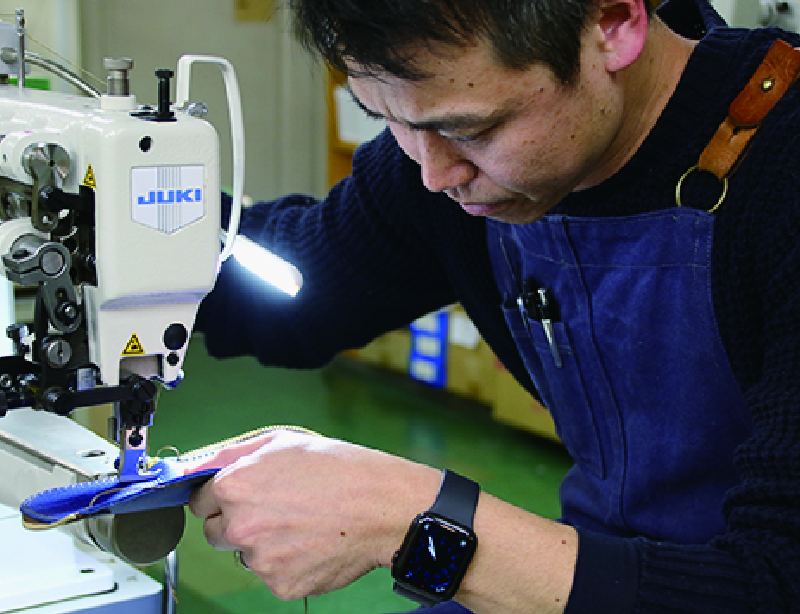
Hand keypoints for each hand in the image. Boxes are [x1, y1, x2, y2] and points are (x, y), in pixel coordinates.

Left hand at [188, 429, 440, 599]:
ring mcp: (261, 561)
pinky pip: (273, 574)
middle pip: (215, 532)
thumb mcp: (284, 442)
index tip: (241, 494)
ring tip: (303, 522)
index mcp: (235, 488)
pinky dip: (288, 563)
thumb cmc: (340, 469)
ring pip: (246, 555)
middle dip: (236, 521)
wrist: (383, 506)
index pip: (199, 501)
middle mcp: (240, 527)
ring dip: (264, 543)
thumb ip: (234, 454)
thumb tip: (201, 466)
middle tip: (275, 508)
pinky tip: (313, 541)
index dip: (221, 495)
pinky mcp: (282, 585)